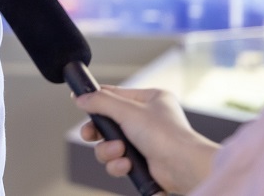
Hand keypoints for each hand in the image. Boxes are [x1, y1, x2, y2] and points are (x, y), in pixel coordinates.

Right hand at [75, 85, 219, 195]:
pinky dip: (118, 165)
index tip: (80, 103)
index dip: (97, 100)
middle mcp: (147, 120)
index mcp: (150, 100)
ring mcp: (145, 142)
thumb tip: (80, 98)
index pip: (115, 95)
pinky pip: (118, 162)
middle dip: (99, 133)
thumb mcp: (128, 111)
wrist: (184, 168)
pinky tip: (126, 165)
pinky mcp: (142, 162)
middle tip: (90, 135)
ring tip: (119, 152)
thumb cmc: (166, 136)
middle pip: (109, 123)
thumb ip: (101, 102)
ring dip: (109, 151)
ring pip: (110, 145)